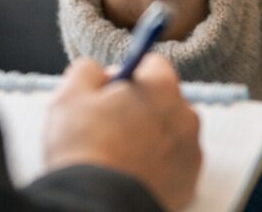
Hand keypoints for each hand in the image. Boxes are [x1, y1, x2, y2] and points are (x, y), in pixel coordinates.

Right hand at [43, 56, 201, 210]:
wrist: (97, 207)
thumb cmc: (85, 150)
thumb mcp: (71, 95)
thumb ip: (88, 69)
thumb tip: (99, 71)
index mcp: (162, 87)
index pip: (152, 64)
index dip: (126, 76)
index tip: (108, 95)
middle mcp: (186, 115)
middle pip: (163, 99)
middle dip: (140, 107)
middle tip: (109, 128)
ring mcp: (191, 152)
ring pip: (170, 131)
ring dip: (150, 136)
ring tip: (120, 155)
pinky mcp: (189, 183)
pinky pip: (174, 163)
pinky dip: (158, 165)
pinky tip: (132, 173)